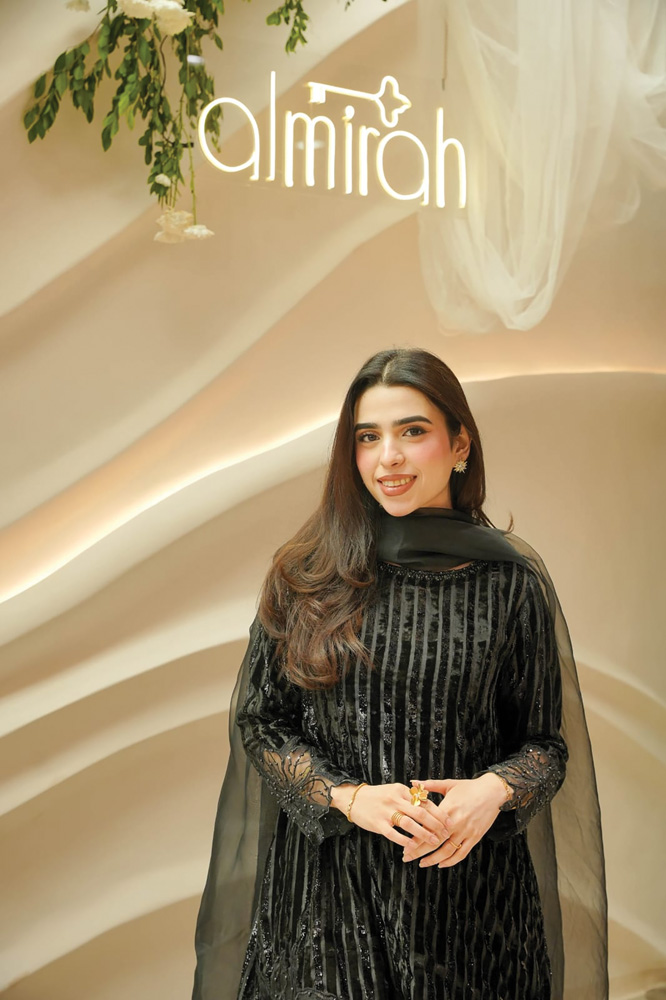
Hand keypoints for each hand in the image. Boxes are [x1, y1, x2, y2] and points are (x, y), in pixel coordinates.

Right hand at [330, 782, 449, 849]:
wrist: (354, 798)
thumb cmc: (378, 796)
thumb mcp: (395, 790)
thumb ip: (410, 797)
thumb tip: (430, 804)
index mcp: (402, 791)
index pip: (425, 802)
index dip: (439, 813)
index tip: (449, 822)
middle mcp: (396, 799)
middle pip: (420, 812)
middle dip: (436, 824)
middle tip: (446, 834)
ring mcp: (386, 811)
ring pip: (409, 823)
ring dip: (423, 834)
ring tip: (434, 841)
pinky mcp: (377, 823)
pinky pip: (393, 834)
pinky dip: (404, 840)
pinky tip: (412, 846)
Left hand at [402, 774, 507, 867]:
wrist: (493, 792)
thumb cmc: (469, 787)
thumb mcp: (448, 784)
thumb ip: (429, 785)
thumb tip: (412, 783)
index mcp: (447, 809)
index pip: (427, 828)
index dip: (414, 838)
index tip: (404, 845)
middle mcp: (456, 823)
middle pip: (434, 842)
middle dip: (418, 852)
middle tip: (407, 857)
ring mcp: (466, 832)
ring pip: (446, 851)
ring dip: (432, 859)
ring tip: (421, 863)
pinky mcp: (475, 838)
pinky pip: (461, 854)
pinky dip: (450, 861)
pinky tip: (441, 864)